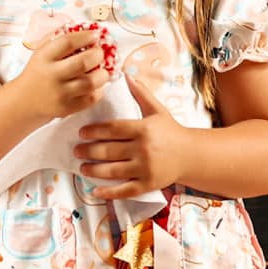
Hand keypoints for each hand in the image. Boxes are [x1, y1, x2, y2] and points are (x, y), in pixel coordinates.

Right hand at [13, 26, 111, 121]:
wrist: (25, 100)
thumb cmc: (39, 71)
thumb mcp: (41, 51)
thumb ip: (59, 38)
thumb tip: (86, 29)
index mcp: (44, 57)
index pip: (68, 42)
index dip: (86, 36)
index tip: (95, 35)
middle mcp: (52, 75)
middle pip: (83, 62)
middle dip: (98, 54)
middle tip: (99, 53)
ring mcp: (60, 93)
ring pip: (91, 82)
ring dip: (102, 74)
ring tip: (101, 71)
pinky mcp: (67, 108)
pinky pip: (91, 98)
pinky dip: (98, 90)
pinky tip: (95, 85)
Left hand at [74, 71, 185, 199]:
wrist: (191, 155)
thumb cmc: (171, 132)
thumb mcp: (158, 111)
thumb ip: (141, 94)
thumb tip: (126, 75)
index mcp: (144, 129)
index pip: (113, 129)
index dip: (94, 131)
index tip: (82, 132)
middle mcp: (144, 149)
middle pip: (108, 151)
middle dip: (88, 151)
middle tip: (76, 150)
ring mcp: (145, 169)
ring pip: (112, 171)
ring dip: (93, 170)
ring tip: (82, 167)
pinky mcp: (148, 184)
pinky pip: (124, 190)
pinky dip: (108, 193)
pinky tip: (95, 191)